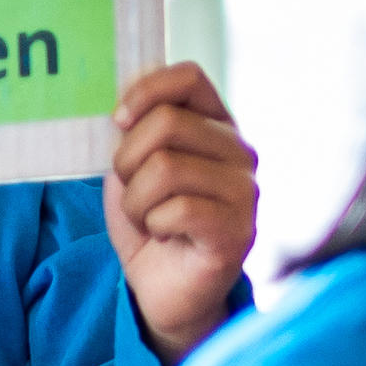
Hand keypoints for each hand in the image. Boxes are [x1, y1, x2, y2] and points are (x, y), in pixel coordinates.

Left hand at [107, 63, 257, 365]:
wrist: (163, 288)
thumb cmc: (150, 222)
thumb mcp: (134, 166)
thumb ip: (136, 130)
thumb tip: (126, 106)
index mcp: (218, 128)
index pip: (189, 78)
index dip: (145, 92)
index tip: (120, 121)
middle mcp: (241, 153)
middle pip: (167, 122)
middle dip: (127, 160)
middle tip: (134, 191)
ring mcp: (245, 193)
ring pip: (165, 167)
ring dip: (136, 200)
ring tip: (149, 219)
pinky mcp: (238, 232)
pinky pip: (177, 209)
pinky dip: (153, 226)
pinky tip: (167, 237)